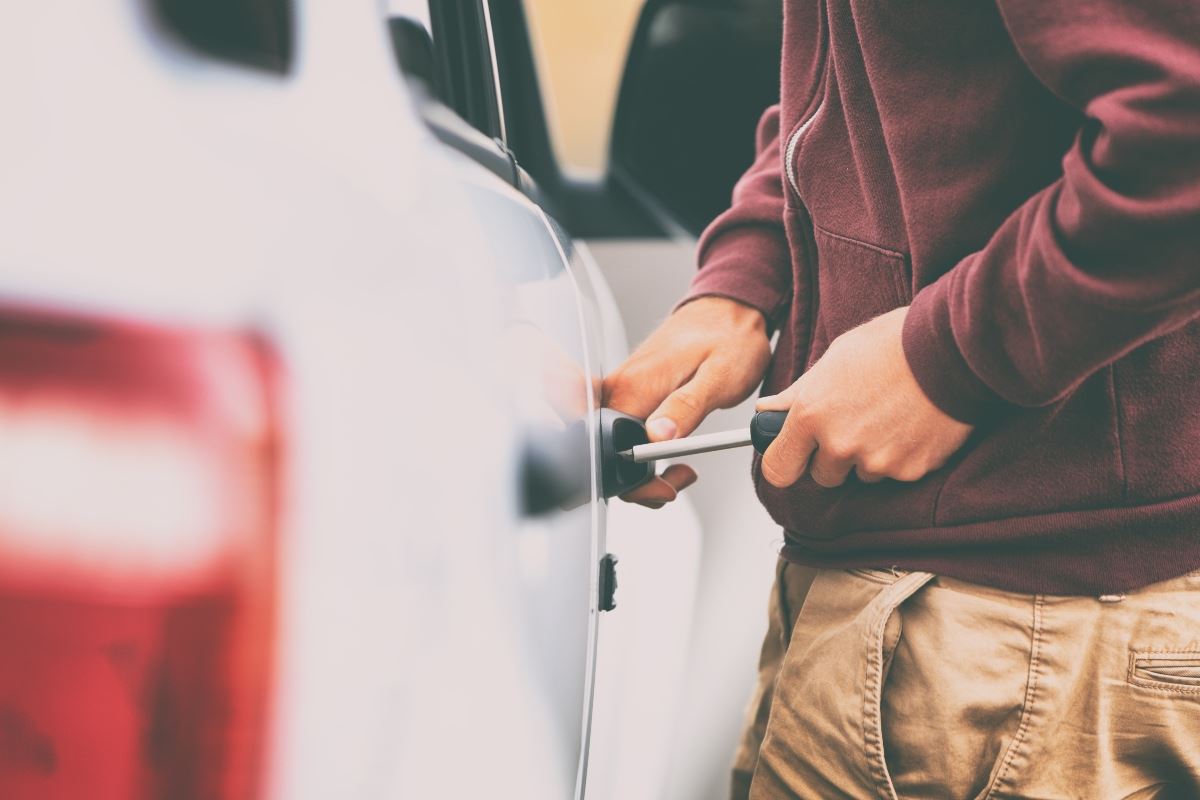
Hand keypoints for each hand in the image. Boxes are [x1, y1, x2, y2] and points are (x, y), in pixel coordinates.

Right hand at [603, 297, 771, 506]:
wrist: (730, 310)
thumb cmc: (729, 338)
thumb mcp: (718, 377)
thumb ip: (685, 408)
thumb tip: (657, 439)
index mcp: (635, 385)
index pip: (613, 449)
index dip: (636, 480)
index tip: (668, 486)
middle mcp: (619, 386)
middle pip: (606, 453)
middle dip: (637, 482)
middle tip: (679, 479)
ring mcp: (622, 388)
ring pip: (613, 445)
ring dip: (642, 470)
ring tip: (682, 469)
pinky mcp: (630, 391)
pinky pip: (624, 430)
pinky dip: (643, 450)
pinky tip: (669, 449)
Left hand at [757, 306, 972, 487]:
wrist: (953, 348)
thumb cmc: (892, 344)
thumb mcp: (835, 358)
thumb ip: (799, 393)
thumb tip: (769, 409)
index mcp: (811, 415)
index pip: (778, 469)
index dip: (786, 463)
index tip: (794, 457)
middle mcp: (840, 444)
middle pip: (822, 476)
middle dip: (832, 458)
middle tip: (855, 423)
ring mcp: (877, 461)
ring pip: (861, 475)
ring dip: (868, 457)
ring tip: (889, 417)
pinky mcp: (910, 470)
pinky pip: (895, 474)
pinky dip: (901, 456)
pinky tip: (911, 424)